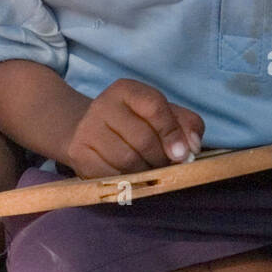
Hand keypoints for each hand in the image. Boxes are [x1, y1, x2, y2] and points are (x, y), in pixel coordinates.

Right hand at [64, 78, 204, 177]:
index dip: (172, 132)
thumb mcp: (163, 115)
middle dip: (161, 158)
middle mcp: (103, 105)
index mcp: (127, 90)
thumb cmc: (135, 123)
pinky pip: (110, 175)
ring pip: (127, 160)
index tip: (184, 154)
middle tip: (165, 165)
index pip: (154, 106)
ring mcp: (87, 130)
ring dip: (146, 172)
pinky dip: (127, 181)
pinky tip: (130, 176)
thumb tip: (192, 148)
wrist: (87, 131)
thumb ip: (186, 125)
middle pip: (143, 139)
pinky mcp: (78, 155)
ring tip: (148, 169)